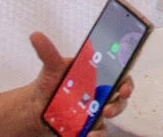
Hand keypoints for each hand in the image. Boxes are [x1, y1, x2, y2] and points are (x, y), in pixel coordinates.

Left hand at [0, 32, 133, 136]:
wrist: (36, 108)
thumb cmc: (51, 84)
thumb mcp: (51, 67)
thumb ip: (48, 52)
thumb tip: (35, 36)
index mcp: (98, 75)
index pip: (120, 74)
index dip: (127, 79)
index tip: (124, 85)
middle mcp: (101, 92)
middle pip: (121, 95)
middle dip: (121, 100)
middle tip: (114, 102)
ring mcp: (96, 110)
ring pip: (112, 113)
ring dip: (111, 115)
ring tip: (100, 118)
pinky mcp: (88, 126)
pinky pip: (99, 131)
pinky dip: (96, 134)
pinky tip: (89, 135)